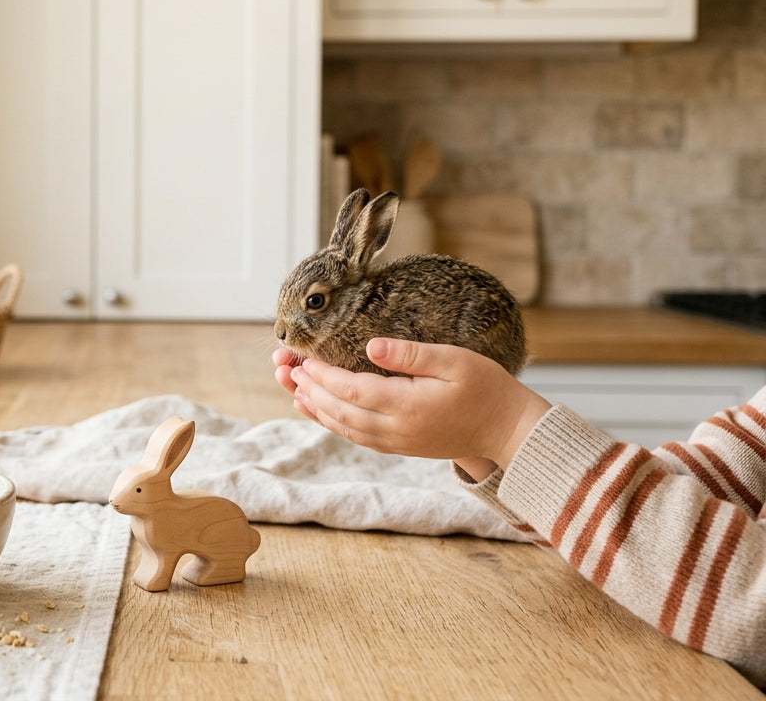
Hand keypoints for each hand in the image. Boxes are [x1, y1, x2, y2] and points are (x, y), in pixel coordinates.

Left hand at [271, 339, 550, 478]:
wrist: (507, 430)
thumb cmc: (486, 389)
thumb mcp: (454, 360)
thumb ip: (411, 354)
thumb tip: (371, 345)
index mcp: (407, 405)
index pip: (351, 390)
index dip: (322, 376)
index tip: (301, 360)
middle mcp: (395, 429)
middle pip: (340, 410)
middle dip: (309, 390)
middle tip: (285, 368)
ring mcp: (395, 442)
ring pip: (344, 427)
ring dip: (315, 408)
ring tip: (292, 388)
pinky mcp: (398, 446)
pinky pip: (356, 436)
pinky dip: (333, 423)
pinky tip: (319, 410)